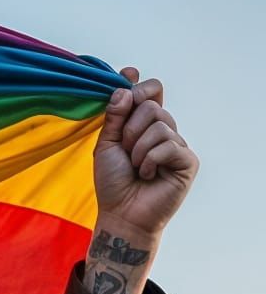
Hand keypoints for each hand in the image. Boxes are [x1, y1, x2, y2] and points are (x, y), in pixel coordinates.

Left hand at [92, 68, 198, 246]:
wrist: (121, 215)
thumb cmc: (113, 183)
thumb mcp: (106, 145)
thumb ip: (114, 116)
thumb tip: (124, 85)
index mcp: (145, 125)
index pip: (151, 91)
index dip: (139, 87)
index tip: (126, 78)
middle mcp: (164, 131)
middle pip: (152, 106)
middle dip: (130, 129)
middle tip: (125, 151)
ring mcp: (178, 144)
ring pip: (160, 125)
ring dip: (138, 149)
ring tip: (136, 168)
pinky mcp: (187, 160)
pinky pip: (168, 144)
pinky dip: (150, 160)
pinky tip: (148, 175)